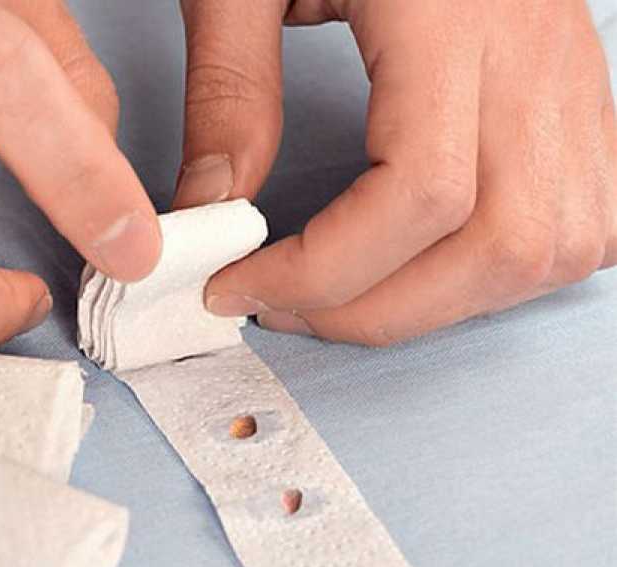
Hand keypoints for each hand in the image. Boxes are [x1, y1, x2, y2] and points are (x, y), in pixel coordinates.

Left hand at [176, 0, 616, 345]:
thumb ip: (230, 90)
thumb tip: (212, 209)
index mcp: (451, 14)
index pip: (420, 193)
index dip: (324, 270)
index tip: (241, 285)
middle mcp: (534, 55)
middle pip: (500, 245)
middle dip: (378, 311)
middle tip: (287, 307)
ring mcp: (572, 82)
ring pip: (552, 249)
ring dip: (443, 304)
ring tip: (350, 297)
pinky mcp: (578, 100)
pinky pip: (581, 223)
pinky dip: (505, 273)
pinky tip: (434, 267)